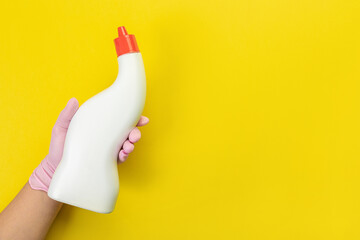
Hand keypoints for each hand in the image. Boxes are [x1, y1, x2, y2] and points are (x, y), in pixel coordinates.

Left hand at [29, 98, 148, 191]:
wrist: (55, 168)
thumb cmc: (59, 146)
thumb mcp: (62, 128)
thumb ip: (67, 115)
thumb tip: (74, 100)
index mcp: (99, 127)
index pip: (118, 121)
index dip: (132, 119)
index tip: (142, 119)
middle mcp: (106, 138)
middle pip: (126, 133)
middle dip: (135, 133)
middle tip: (134, 136)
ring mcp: (107, 150)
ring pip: (126, 145)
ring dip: (131, 145)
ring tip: (128, 147)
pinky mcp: (106, 162)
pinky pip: (119, 158)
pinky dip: (124, 156)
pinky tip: (122, 155)